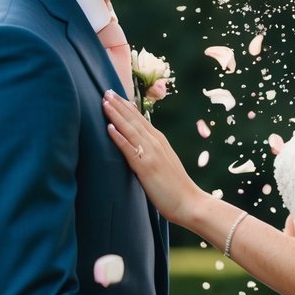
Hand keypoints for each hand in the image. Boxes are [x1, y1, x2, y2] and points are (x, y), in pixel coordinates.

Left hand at [103, 90, 202, 223]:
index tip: (115, 95)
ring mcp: (151, 153)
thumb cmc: (175, 188)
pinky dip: (119, 137)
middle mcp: (156, 143)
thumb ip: (151, 153)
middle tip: (105, 91)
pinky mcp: (146, 166)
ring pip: (130, 129)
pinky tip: (109, 127)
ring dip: (116, 115)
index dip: (126, 107)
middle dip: (119, 105)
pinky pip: (129, 149)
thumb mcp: (163, 164)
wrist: (190, 203)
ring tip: (104, 102)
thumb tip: (138, 148)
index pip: (140, 119)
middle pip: (134, 120)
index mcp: (160, 141)